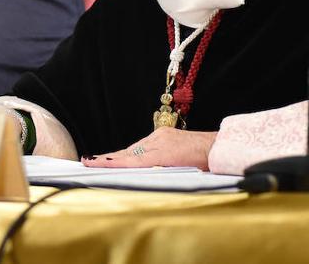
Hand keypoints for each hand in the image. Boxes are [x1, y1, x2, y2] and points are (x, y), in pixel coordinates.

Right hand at [81, 127, 217, 169]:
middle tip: (88, 161)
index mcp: (162, 153)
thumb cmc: (206, 166)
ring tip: (102, 161)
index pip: (131, 160)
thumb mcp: (182, 174)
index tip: (92, 163)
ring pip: (135, 149)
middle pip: (129, 153)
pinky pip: (144, 145)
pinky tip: (126, 156)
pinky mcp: (164, 134)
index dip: (111, 163)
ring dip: (119, 156)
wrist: (220, 147)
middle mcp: (159, 142)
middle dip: (108, 158)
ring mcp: (161, 136)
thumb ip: (157, 173)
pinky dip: (133, 152)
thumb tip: (136, 172)